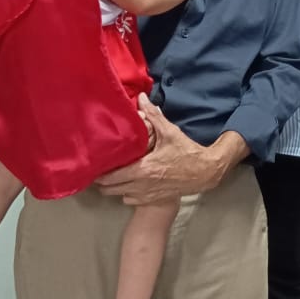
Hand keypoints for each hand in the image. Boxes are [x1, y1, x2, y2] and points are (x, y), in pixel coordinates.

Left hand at [96, 96, 242, 203]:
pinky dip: (126, 193)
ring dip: (114, 187)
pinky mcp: (152, 200)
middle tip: (101, 168)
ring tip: (113, 174)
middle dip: (102, 180)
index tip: (95, 163)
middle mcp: (141, 186)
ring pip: (118, 195)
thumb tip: (141, 98)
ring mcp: (146, 195)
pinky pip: (129, 200)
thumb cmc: (187, 152)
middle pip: (109, 189)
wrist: (205, 172)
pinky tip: (129, 183)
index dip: (99, 172)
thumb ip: (153, 116)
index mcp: (142, 169)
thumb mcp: (170, 132)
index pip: (110, 177)